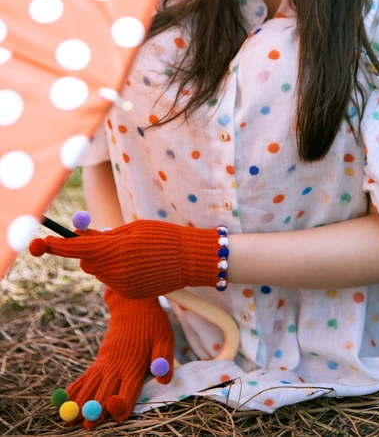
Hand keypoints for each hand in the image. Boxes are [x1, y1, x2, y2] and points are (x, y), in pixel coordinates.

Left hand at [29, 220, 223, 298]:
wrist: (192, 259)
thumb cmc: (164, 236)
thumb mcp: (135, 228)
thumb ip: (107, 234)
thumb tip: (83, 236)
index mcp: (116, 249)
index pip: (78, 247)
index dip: (58, 246)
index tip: (42, 243)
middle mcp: (116, 270)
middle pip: (87, 261)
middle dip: (89, 251)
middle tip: (105, 239)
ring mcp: (123, 285)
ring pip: (100, 272)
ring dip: (105, 261)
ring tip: (130, 251)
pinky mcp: (130, 294)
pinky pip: (114, 281)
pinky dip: (118, 272)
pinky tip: (139, 265)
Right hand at [62, 288, 174, 428]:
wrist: (133, 305)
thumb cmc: (152, 324)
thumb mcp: (164, 338)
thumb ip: (163, 360)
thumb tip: (163, 381)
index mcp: (134, 364)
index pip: (128, 389)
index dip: (123, 405)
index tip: (116, 417)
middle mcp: (117, 366)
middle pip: (105, 392)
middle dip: (96, 411)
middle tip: (87, 427)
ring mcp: (105, 363)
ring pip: (90, 386)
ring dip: (81, 403)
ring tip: (71, 420)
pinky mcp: (99, 360)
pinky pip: (85, 376)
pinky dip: (75, 388)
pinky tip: (67, 400)